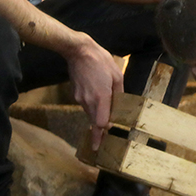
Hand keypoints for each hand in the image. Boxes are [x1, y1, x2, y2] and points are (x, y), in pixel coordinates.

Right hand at [66, 35, 123, 149]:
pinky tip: (98, 98)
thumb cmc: (101, 61)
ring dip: (97, 116)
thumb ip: (119, 93)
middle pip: (94, 121)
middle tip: (102, 141)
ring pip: (89, 113)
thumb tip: (120, 105)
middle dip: (98, 130)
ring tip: (106, 115)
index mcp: (101, 96)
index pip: (99, 122)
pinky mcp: (75, 94)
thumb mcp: (117, 76)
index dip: (101, 134)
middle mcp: (88, 100)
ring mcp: (79, 98)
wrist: (78, 51)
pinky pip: (86, 105)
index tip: (99, 145)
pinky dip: (92, 106)